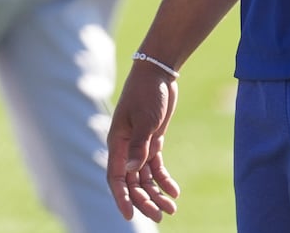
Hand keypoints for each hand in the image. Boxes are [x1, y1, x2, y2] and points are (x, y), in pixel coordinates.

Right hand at [106, 61, 181, 221]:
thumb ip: (138, 146)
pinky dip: (164, 180)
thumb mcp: (145, 120)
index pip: (115, 177)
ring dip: (155, 193)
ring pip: (144, 177)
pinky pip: (155, 167)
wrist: (158, 73)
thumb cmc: (147, 93)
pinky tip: (175, 191)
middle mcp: (125, 147)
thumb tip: (130, 170)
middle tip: (160, 216)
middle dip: (144, 200)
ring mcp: (139, 144)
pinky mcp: (152, 140)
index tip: (129, 216)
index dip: (121, 198)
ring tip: (171, 208)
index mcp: (117, 142)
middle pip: (131, 182)